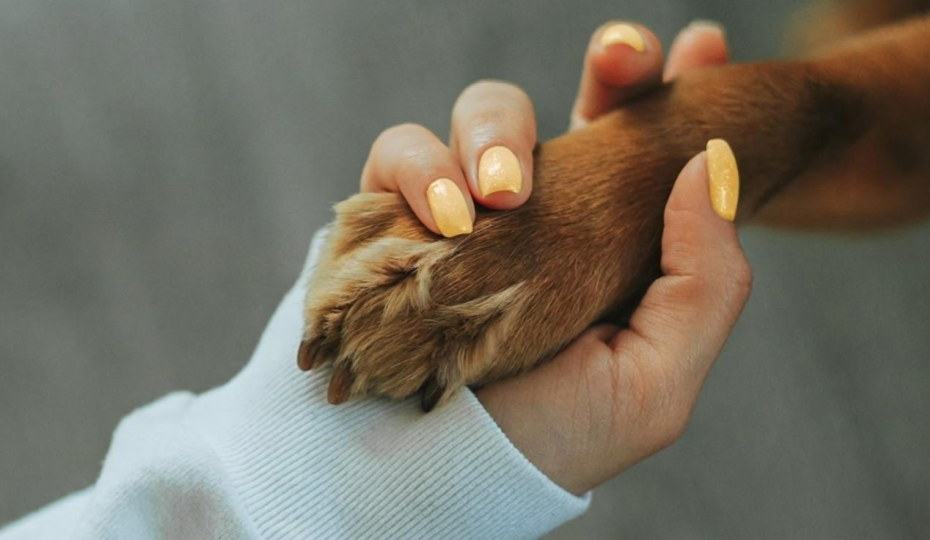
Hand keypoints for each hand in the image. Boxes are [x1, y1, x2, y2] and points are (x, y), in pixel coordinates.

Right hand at [353, 20, 738, 491]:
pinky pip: (399, 151)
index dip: (674, 90)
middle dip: (611, 64)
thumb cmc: (543, 439)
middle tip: (621, 58)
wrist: (425, 480)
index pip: (649, 149)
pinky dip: (418, 169)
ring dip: (496, 130)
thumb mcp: (653, 383)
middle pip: (578, 101)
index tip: (703, 47)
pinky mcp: (391, 213)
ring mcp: (465, 208)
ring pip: (485, 110)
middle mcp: (540, 214)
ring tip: (497, 196)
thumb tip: (710, 164)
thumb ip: (704, 282)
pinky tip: (443, 218)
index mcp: (608, 243)